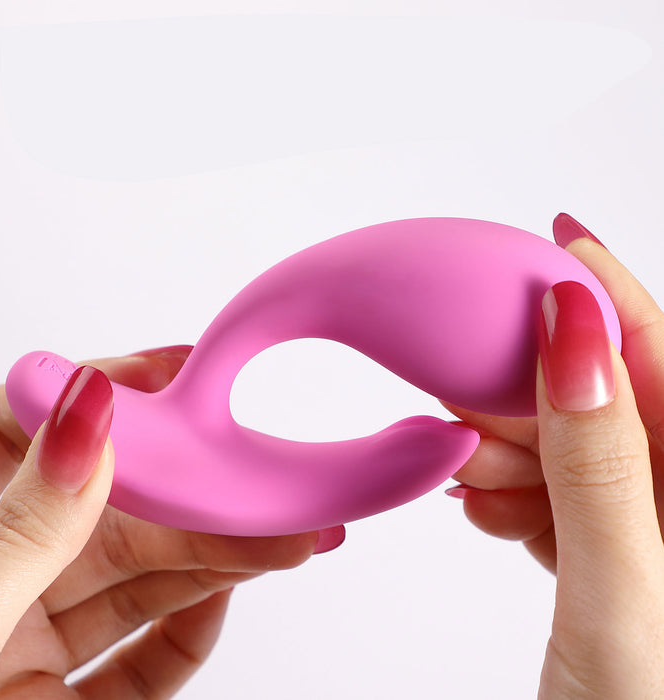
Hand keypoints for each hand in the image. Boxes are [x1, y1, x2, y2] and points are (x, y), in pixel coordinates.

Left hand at [0, 346, 343, 698]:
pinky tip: (228, 600)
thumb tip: (87, 412)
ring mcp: (22, 638)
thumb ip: (19, 526)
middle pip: (107, 506)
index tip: (179, 373)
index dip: (99, 390)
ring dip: (214, 556)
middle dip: (196, 492)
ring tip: (286, 537)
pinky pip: (138, 656)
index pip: (17, 426)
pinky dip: (188, 629)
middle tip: (269, 481)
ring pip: (135, 575)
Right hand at [444, 214, 663, 695]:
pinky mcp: (611, 558)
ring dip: (512, 448)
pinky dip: (514, 491)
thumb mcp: (623, 594)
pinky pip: (560, 494)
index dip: (609, 291)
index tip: (556, 236)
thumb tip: (575, 334)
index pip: (660, 358)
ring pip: (573, 446)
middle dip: (528, 389)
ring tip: (469, 474)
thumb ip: (602, 462)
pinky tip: (484, 508)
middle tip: (464, 387)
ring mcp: (648, 532)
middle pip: (607, 398)